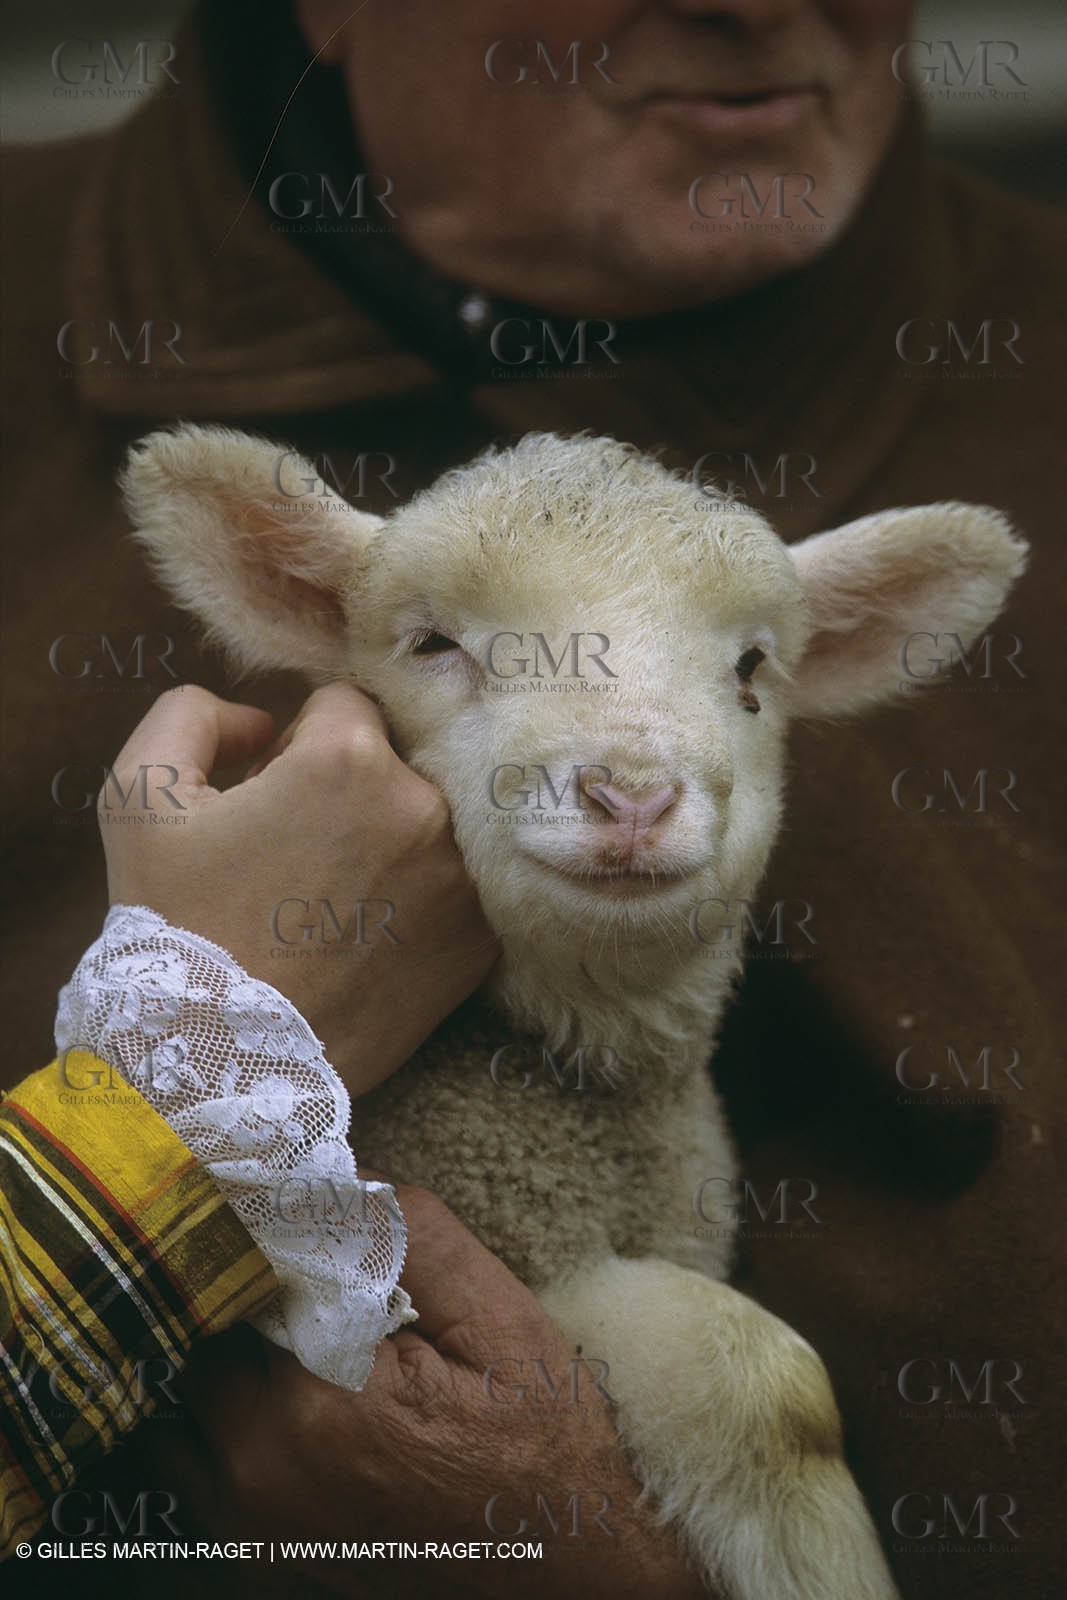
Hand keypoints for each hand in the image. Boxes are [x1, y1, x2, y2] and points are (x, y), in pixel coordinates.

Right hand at [98, 683, 496, 1095]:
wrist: (213, 1062)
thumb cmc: (173, 924)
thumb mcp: (140, 793)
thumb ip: (194, 714)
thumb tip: (264, 721)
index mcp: (349, 760)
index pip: (345, 705)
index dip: (298, 746)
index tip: (271, 798)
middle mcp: (425, 810)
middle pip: (398, 759)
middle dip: (353, 787)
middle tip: (300, 852)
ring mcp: (463, 881)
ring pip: (433, 821)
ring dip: (392, 839)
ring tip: (331, 897)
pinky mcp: (480, 942)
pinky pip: (457, 885)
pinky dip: (421, 896)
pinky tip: (368, 933)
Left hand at [149, 1186, 706, 1599]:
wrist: (570, 1574)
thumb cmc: (543, 1446)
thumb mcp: (499, 1317)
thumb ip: (410, 1233)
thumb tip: (336, 1177)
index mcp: (316, 1408)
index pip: (231, 1278)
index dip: (259, 1233)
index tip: (293, 1209)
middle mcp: (258, 1473)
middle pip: (201, 1334)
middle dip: (243, 1290)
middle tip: (309, 1270)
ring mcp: (248, 1522)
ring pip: (188, 1396)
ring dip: (228, 1351)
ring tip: (303, 1329)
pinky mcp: (256, 1550)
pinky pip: (196, 1457)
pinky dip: (225, 1412)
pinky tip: (298, 1387)